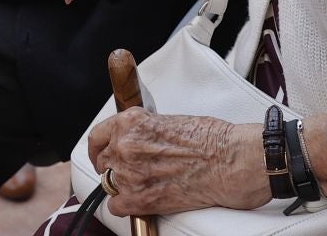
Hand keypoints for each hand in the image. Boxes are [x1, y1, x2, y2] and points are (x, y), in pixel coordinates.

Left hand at [90, 109, 271, 215]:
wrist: (228, 160)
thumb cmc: (210, 139)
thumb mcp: (168, 120)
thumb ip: (143, 131)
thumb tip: (135, 140)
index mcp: (131, 122)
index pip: (98, 136)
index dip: (99, 148)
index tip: (101, 155)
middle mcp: (125, 145)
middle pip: (103, 161)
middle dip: (115, 167)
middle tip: (131, 172)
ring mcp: (129, 173)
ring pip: (109, 184)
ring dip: (123, 186)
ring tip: (145, 185)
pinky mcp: (139, 198)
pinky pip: (117, 206)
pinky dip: (127, 206)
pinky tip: (143, 200)